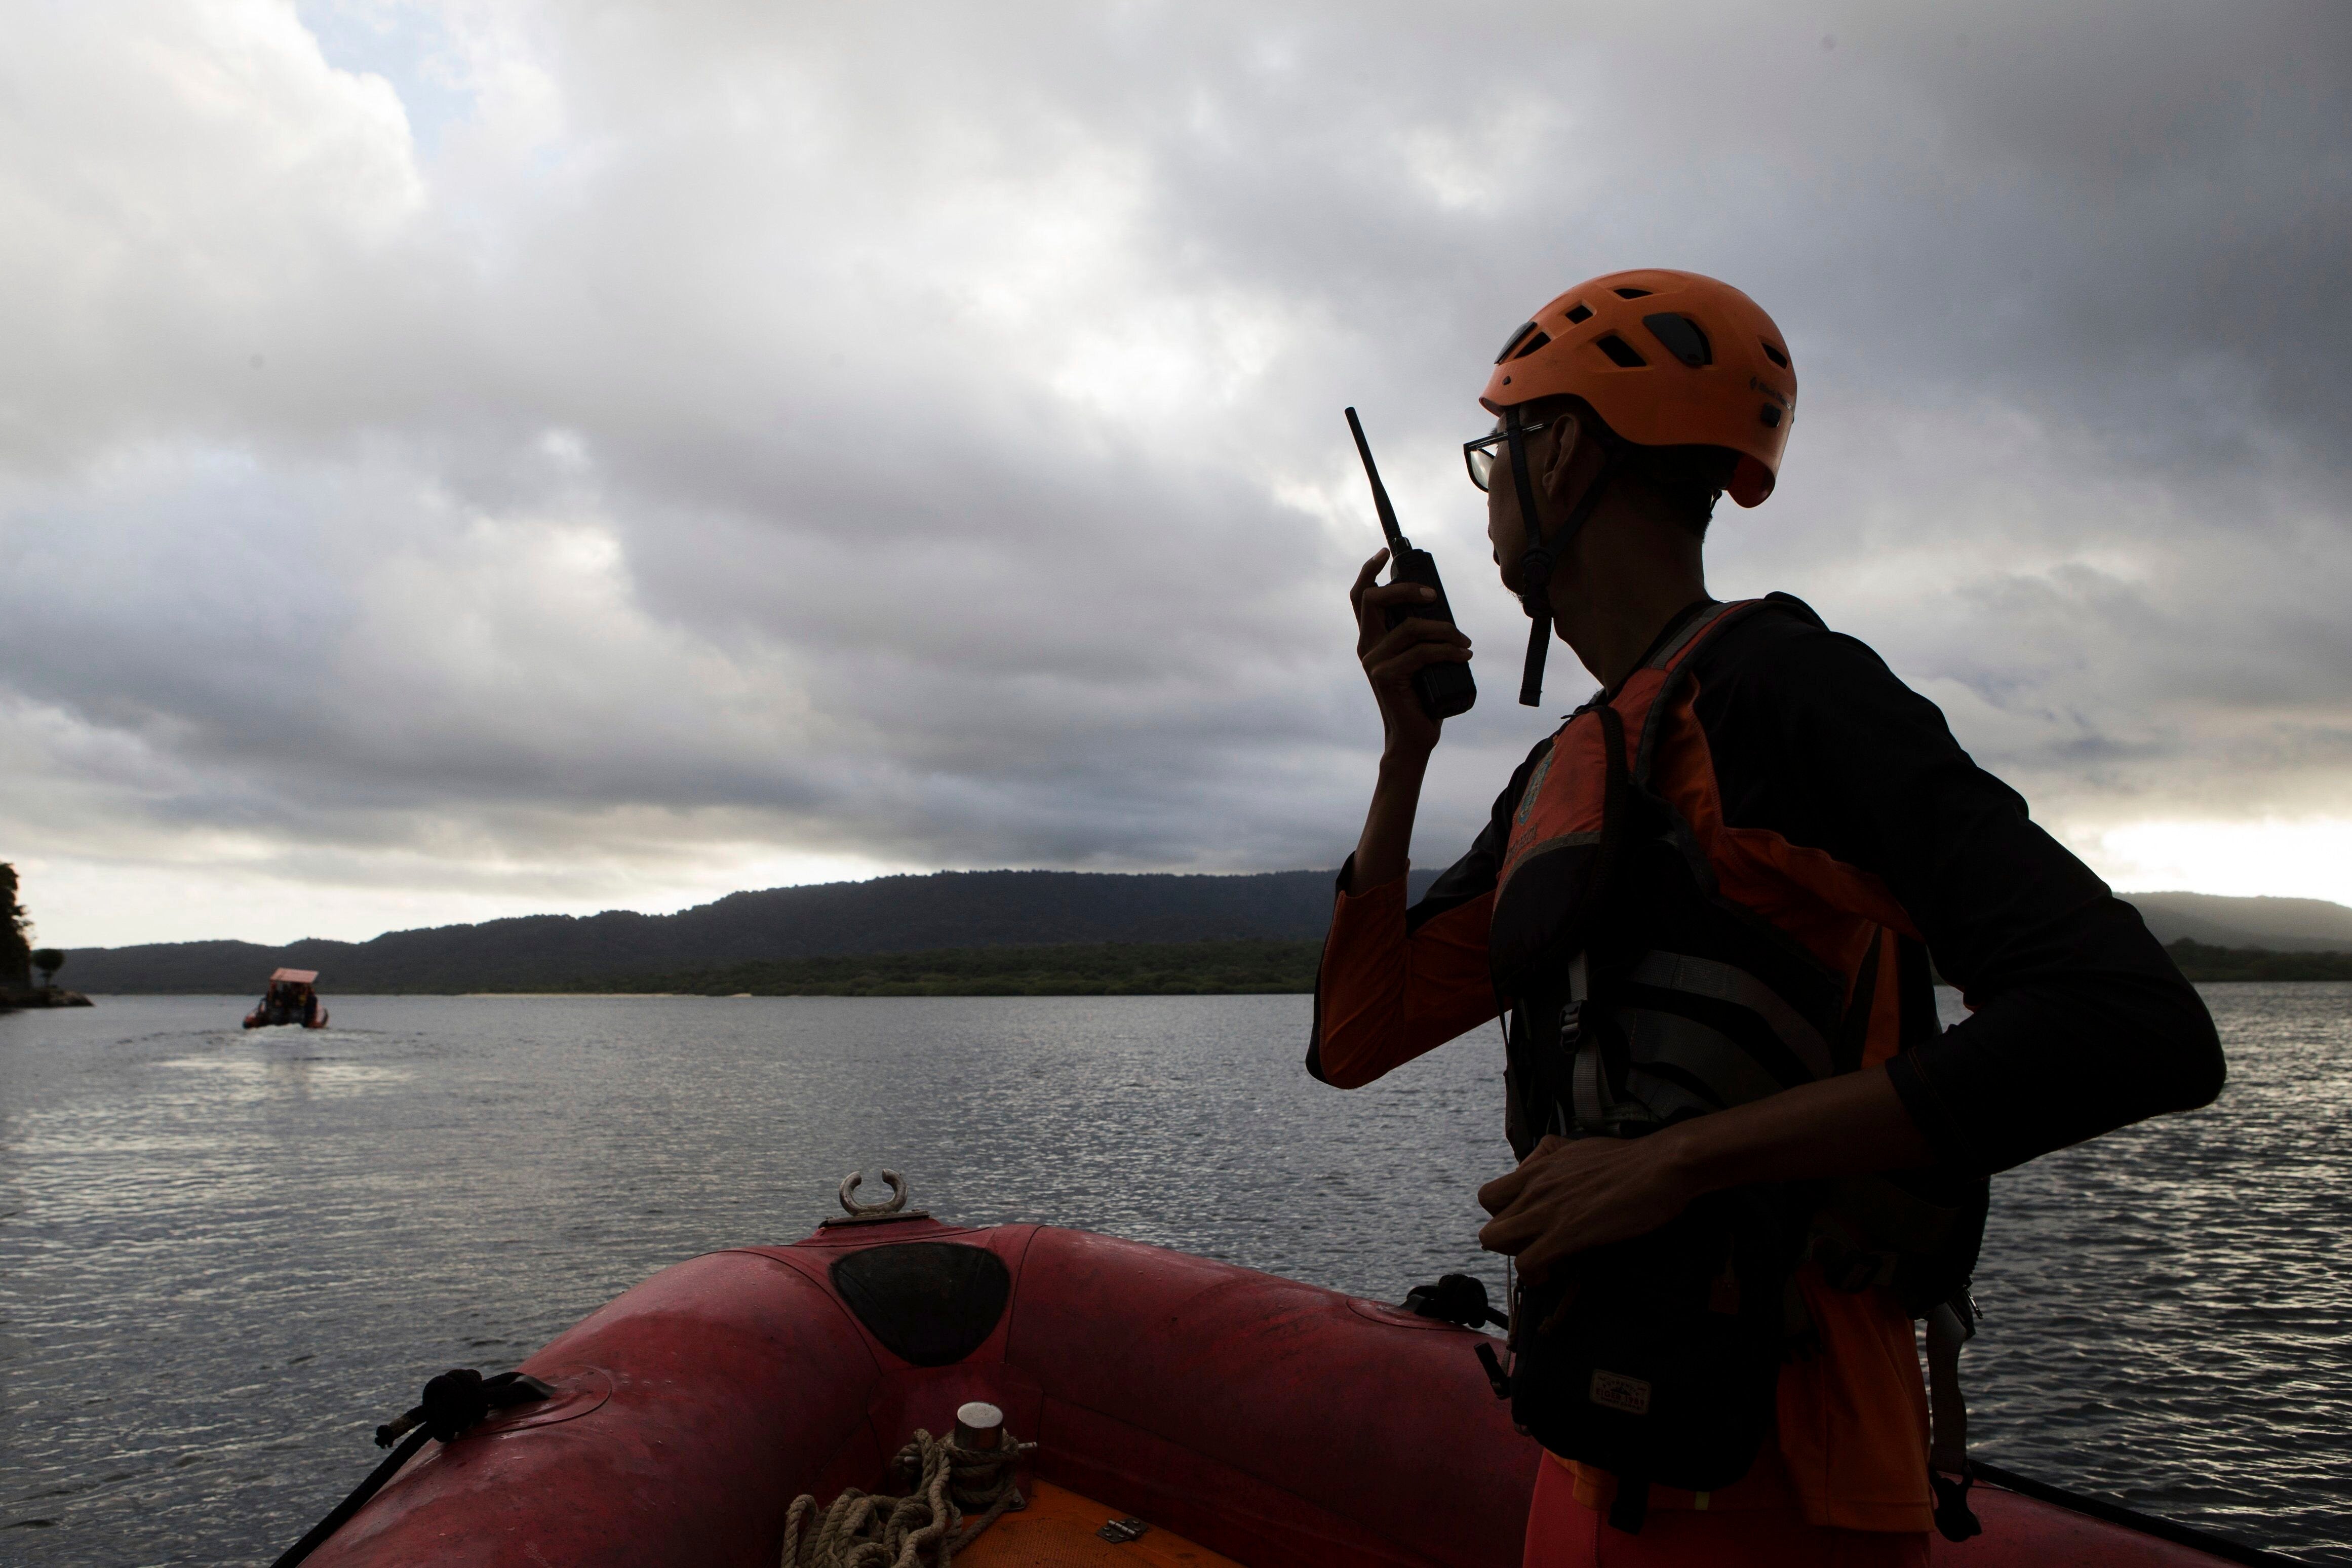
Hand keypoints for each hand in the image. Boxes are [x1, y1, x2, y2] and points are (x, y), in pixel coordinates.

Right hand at [1351, 549, 1471, 756]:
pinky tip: (1464, 655)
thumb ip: (1419, 635)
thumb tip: (1440, 606)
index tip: (1385, 552)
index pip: (1361, 598)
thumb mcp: (1420, 658)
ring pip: (1409, 627)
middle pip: (1373, 600)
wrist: (1413, 737)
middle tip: (1433, 595)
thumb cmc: (1422, 695)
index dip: (1369, 571)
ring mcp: (1373, 662)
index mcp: (1372, 639)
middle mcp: (1367, 647)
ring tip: (1465, 641)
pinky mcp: (1386, 676)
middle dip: (1405, 588)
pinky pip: (1421, 652)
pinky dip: (1447, 650)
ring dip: (1444, 629)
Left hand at [1476, 1132, 1699, 1281]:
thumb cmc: (1627, 1159)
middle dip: (1507, 1243)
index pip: (1488, 1196)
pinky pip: (1527, 1262)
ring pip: (1494, 1240)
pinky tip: (1556, 1272)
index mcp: (1536, 1168)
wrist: (1660, 1166)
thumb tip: (1534, 1163)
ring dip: (1516, 1258)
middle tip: (1535, 1247)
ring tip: (1543, 1261)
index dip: (1502, 1217)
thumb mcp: (1576, 1145)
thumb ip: (1549, 1153)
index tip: (1526, 1226)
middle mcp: (1534, 1187)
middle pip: (1489, 1224)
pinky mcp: (1566, 1232)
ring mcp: (1547, 1209)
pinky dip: (1536, 1274)